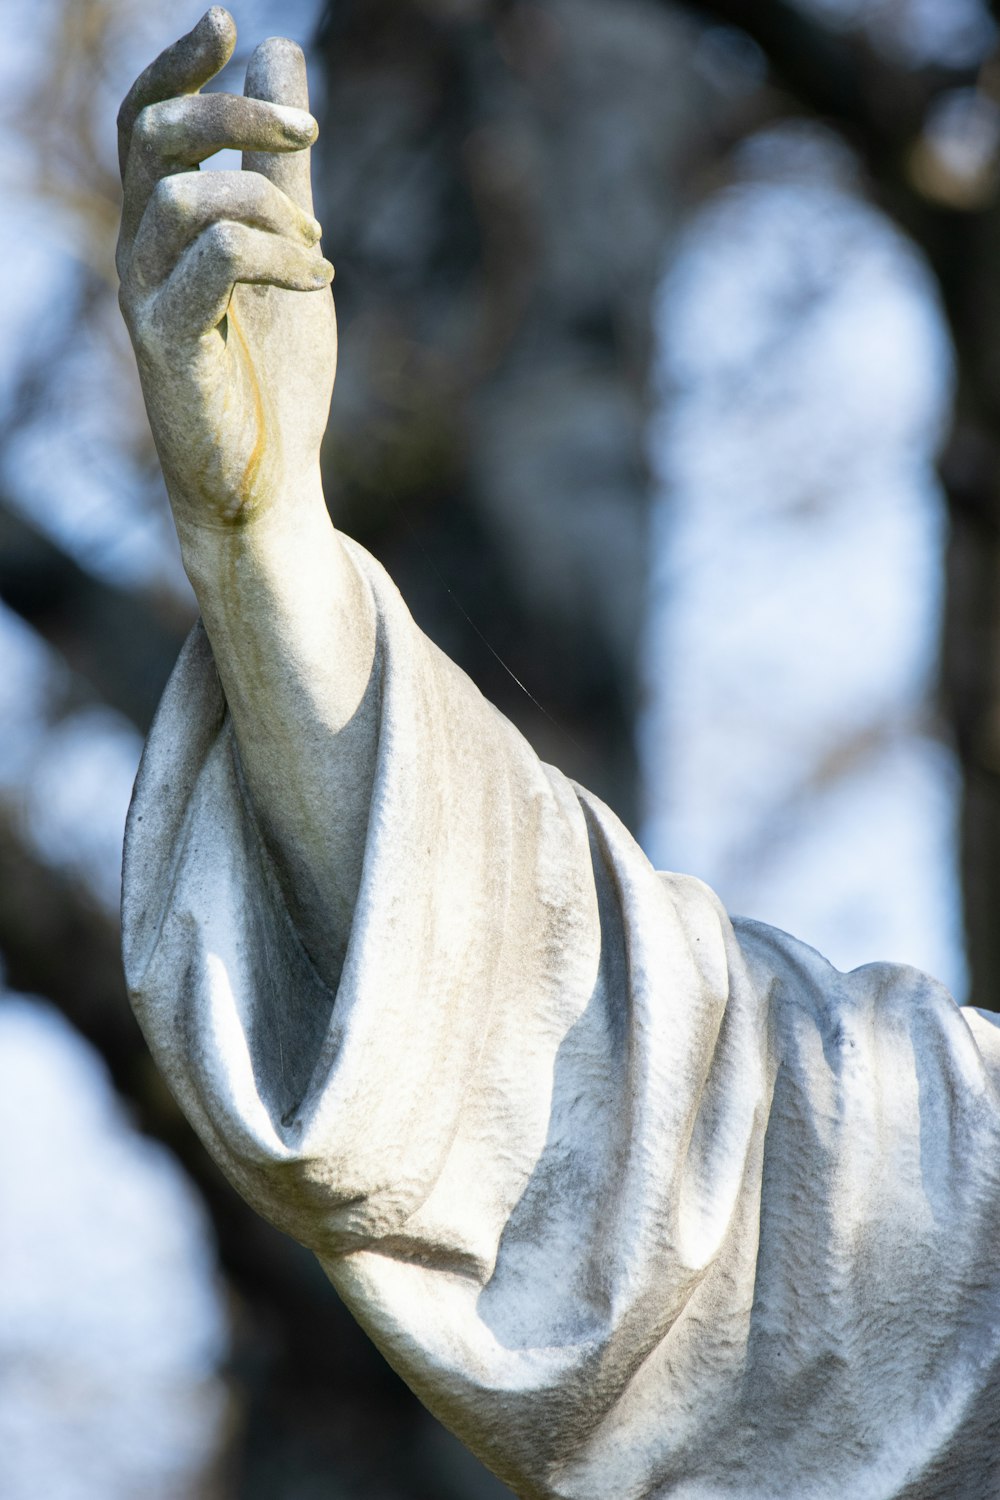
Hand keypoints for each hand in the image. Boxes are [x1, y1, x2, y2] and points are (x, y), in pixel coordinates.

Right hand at [117, 7, 335, 532]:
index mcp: (159, 228)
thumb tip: (283, 57)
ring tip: (319, 252)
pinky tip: (320, 281)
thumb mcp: (286, 248)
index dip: (177, 66)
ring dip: (272, 208)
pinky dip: (280, 256)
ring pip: (188, 195)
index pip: (145, 123)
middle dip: (234, 115)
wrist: (267, 482)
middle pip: (155, 137)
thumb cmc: (273, 374)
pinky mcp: (168, 345)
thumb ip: (282, 163)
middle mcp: (137, 254)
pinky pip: (217, 258)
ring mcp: (145, 299)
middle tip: (310, 132)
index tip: (228, 23)